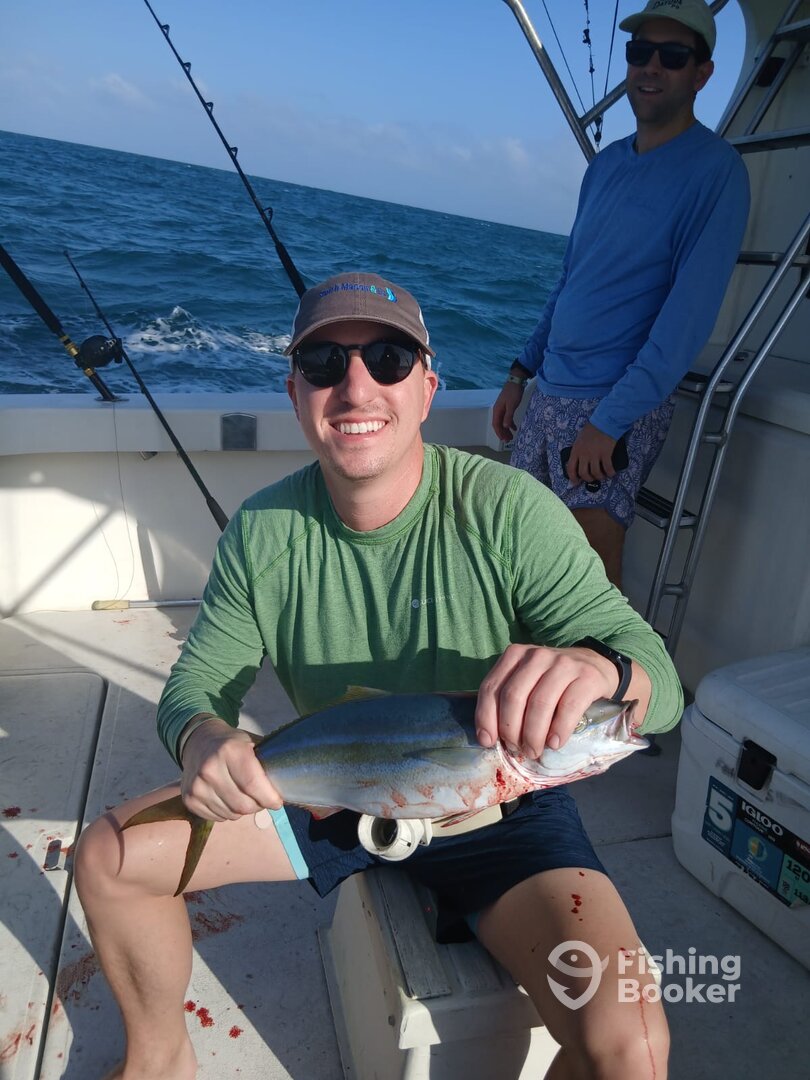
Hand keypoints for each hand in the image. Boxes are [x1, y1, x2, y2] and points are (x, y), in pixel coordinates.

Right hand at [180, 717, 282, 820]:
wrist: (198, 741)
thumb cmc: (233, 743)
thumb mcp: (252, 743)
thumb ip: (267, 763)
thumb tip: (286, 788)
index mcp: (230, 751)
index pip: (253, 785)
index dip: (269, 798)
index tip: (277, 801)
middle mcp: (210, 768)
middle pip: (243, 805)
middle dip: (258, 806)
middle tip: (261, 798)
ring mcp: (197, 786)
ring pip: (231, 814)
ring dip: (242, 810)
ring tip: (243, 795)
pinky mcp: (189, 799)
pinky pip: (218, 818)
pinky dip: (228, 812)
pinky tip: (227, 797)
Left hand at [475, 643, 621, 758]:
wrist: (596, 665)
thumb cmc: (553, 681)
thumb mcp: (527, 681)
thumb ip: (508, 700)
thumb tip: (490, 738)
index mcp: (515, 655)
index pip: (491, 687)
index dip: (486, 717)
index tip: (488, 742)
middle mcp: (536, 656)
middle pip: (514, 697)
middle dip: (511, 730)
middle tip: (517, 749)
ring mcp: (563, 664)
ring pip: (539, 703)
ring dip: (533, 735)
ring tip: (534, 751)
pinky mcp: (587, 677)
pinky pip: (569, 707)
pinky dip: (559, 730)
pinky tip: (555, 744)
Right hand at [492, 381, 524, 441]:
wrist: (516, 381)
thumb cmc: (513, 392)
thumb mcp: (512, 405)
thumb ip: (508, 416)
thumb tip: (505, 426)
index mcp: (497, 410)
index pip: (496, 424)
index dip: (499, 433)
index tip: (503, 440)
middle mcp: (498, 410)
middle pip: (499, 425)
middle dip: (503, 433)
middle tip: (508, 440)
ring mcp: (502, 409)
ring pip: (503, 422)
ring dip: (506, 429)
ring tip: (511, 436)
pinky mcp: (507, 407)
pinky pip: (507, 418)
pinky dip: (510, 423)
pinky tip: (514, 428)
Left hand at [564, 422, 616, 484]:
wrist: (604, 422)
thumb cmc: (591, 430)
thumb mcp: (579, 440)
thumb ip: (578, 451)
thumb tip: (579, 463)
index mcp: (575, 451)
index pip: (570, 468)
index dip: (573, 478)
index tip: (576, 482)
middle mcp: (584, 455)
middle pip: (584, 473)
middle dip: (588, 479)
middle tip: (592, 478)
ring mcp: (595, 455)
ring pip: (596, 473)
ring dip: (600, 477)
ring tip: (602, 476)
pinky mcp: (606, 454)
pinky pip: (607, 468)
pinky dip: (610, 473)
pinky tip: (612, 473)